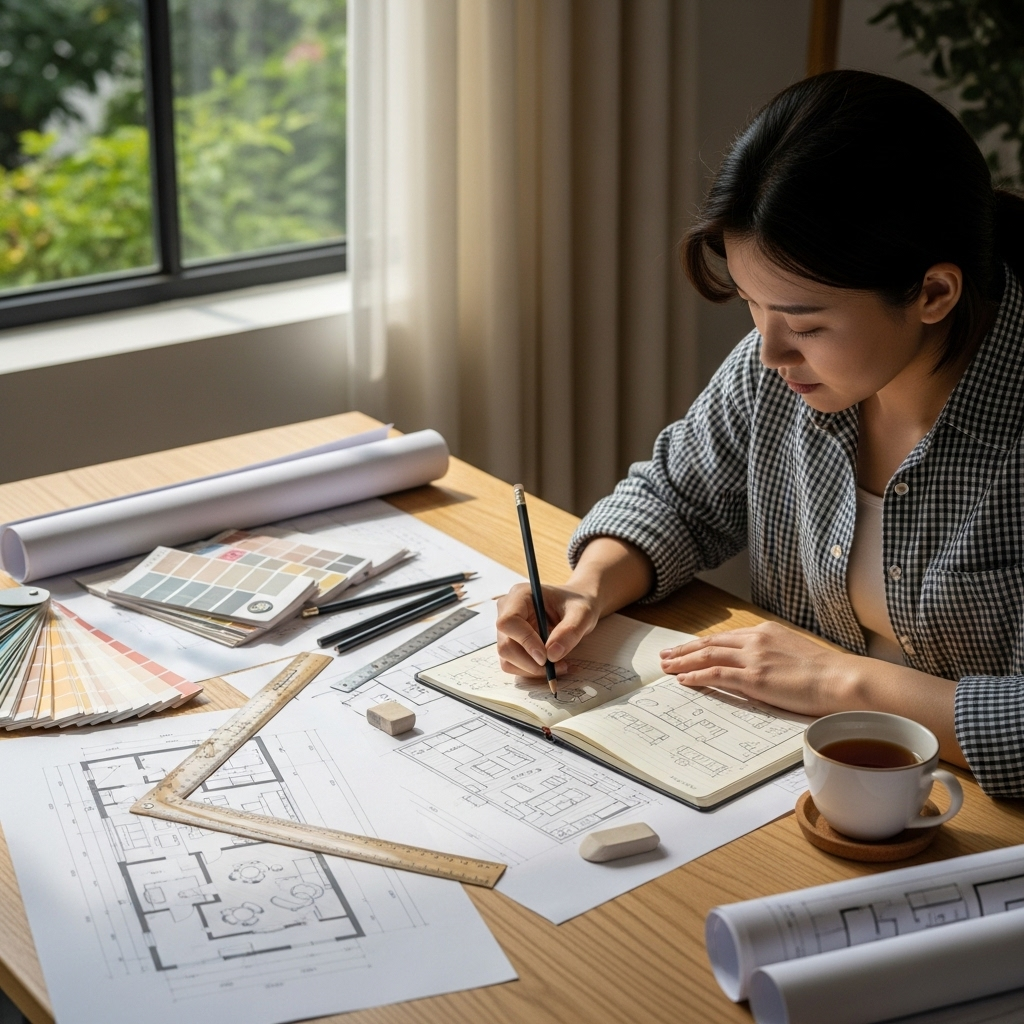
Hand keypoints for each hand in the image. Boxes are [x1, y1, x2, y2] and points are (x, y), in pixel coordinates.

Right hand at [496, 583, 601, 677]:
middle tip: (559, 666)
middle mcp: (507, 611)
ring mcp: (507, 630)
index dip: (525, 641)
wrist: (575, 608)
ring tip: (561, 666)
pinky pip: (514, 665)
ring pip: (507, 659)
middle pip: (505, 645)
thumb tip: (552, 655)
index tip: (546, 657)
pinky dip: (533, 671)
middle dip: (531, 663)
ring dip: (533, 670)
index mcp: (520, 595)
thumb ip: (570, 631)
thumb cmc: (577, 604)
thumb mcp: (582, 613)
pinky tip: (554, 666)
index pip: (509, 622)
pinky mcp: (511, 644)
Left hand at [658, 621, 857, 716]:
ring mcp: (753, 658)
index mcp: (766, 632)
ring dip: (683, 661)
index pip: (725, 637)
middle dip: (685, 650)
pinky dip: (696, 676)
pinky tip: (683, 679)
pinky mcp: (754, 678)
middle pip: (710, 643)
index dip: (702, 643)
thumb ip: (772, 655)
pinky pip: (716, 674)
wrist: (841, 680)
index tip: (687, 648)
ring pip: (708, 655)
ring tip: (666, 667)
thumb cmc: (826, 672)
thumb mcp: (795, 653)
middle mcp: (756, 640)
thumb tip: (760, 667)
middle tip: (665, 655)